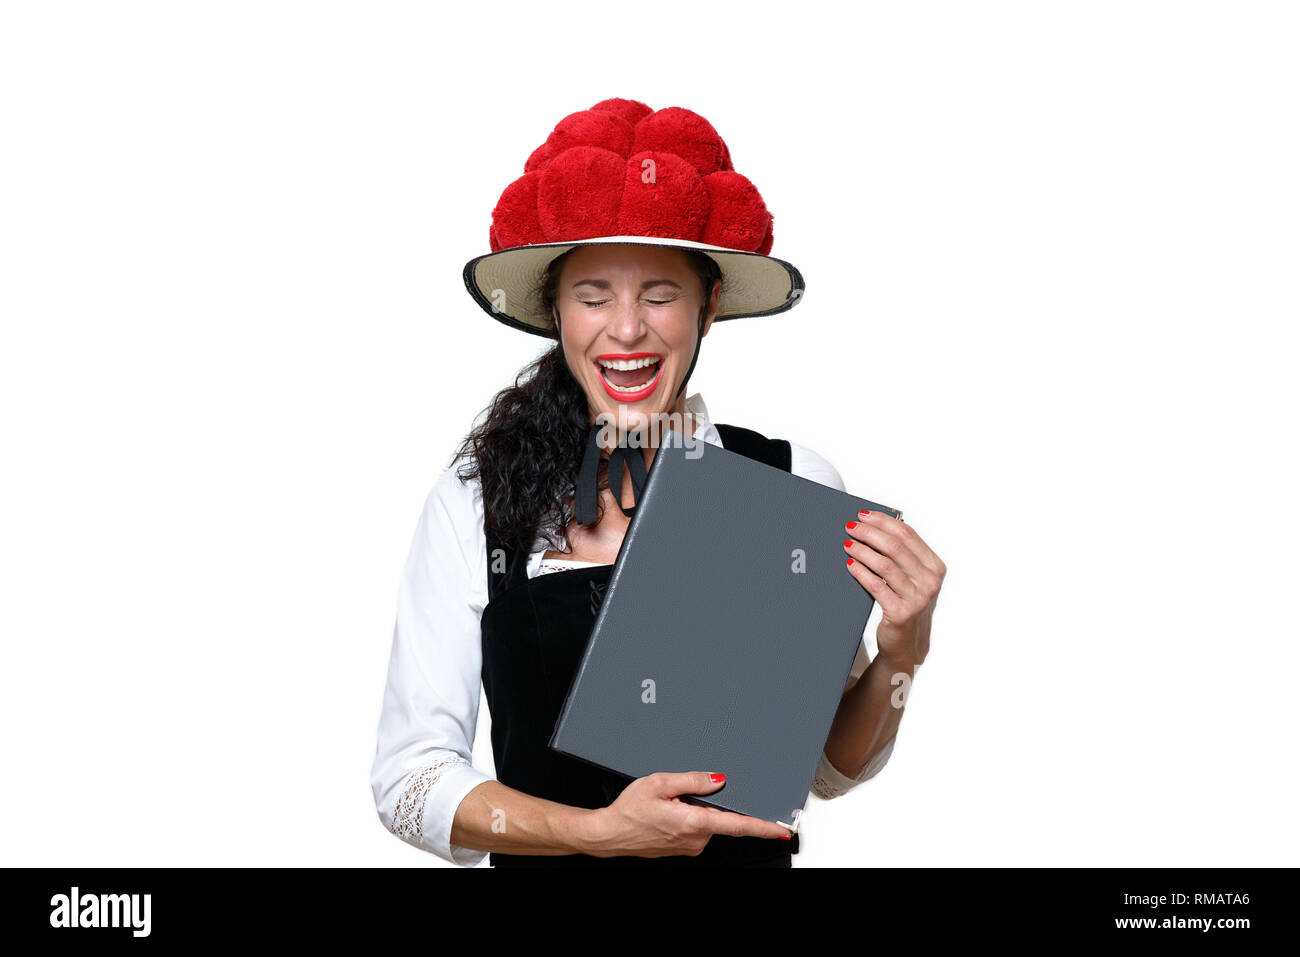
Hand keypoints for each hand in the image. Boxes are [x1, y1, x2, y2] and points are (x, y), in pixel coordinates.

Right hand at [578, 771, 790, 857]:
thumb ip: (693, 780)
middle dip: (707, 802)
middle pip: (718, 816)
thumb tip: (718, 779)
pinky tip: (666, 813)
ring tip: (666, 804)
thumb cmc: (629, 810)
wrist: (609, 834)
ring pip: (706, 821)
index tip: (782, 827)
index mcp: (693, 822)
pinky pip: (695, 828)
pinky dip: (687, 818)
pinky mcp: (683, 848)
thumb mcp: (659, 783)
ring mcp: (689, 846)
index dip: (763, 825)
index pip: (737, 825)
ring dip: (694, 810)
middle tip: (679, 795)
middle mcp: (695, 839)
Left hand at [843, 510, 945, 666]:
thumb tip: (872, 527)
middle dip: (869, 533)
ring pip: (884, 564)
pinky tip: (850, 564)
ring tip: (847, 544)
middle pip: (895, 546)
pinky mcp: (901, 613)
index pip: (908, 534)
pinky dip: (860, 572)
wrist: (907, 643)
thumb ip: (902, 555)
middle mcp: (930, 581)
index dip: (883, 521)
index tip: (863, 515)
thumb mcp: (912, 578)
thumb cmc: (906, 604)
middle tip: (850, 527)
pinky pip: (875, 586)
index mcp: (935, 567)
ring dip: (862, 551)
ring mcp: (917, 598)